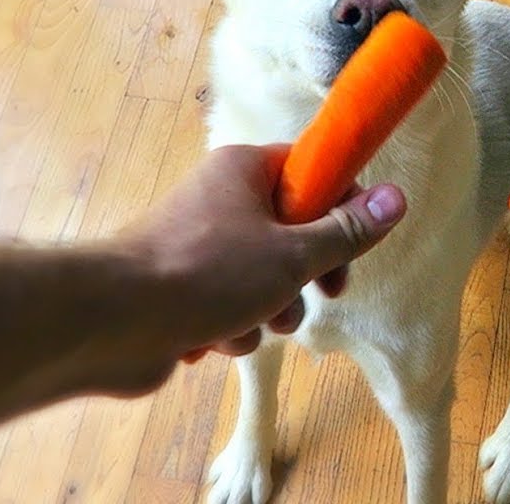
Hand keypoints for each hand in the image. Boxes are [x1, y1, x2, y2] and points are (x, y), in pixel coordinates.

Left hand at [116, 144, 405, 379]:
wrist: (112, 322)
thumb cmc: (206, 274)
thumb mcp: (293, 255)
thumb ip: (346, 233)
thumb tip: (397, 199)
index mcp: (245, 171)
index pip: (314, 170)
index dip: (343, 205)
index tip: (357, 242)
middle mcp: (222, 200)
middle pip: (295, 230)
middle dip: (309, 274)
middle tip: (325, 293)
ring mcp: (201, 246)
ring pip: (266, 277)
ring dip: (273, 310)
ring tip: (257, 323)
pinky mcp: (184, 290)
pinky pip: (232, 306)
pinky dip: (234, 327)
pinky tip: (215, 338)